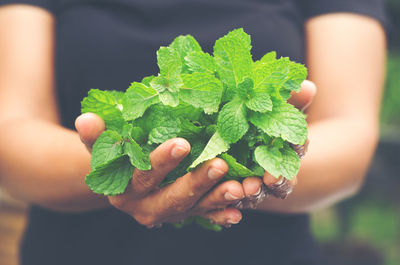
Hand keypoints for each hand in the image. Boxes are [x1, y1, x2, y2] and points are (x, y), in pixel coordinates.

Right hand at [75, 114, 244, 226]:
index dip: (161, 162)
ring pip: (194, 209)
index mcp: (125, 190)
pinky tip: (238, 211)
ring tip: (239, 188)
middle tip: (220, 165)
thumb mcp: (105, 150)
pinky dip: (221, 215)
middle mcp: (146, 207)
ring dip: (216, 199)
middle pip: (173, 198)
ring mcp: (168, 213)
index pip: (143, 176)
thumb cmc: (117, 160)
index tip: (182, 144)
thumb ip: (96, 138)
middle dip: (196, 182)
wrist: (122, 186)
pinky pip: (205, 217)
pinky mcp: (184, 215)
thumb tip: (85, 119)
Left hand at [237, 80, 316, 207]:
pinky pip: (234, 200)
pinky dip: (232, 201)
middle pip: (281, 180)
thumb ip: (290, 100)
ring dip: (255, 192)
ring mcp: (254, 185)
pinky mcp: (233, 192)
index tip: (299, 142)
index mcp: (286, 151)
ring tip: (248, 188)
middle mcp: (274, 172)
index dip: (299, 146)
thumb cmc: (260, 122)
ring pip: (258, 193)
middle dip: (278, 180)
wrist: (236, 144)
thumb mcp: (275, 109)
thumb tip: (308, 86)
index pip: (297, 149)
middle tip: (272, 177)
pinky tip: (227, 197)